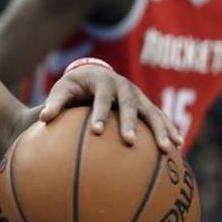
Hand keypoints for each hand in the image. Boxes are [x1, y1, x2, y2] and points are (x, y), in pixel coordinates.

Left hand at [38, 64, 182, 152]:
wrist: (95, 72)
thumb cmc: (75, 85)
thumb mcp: (62, 90)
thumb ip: (54, 103)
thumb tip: (42, 118)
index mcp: (103, 82)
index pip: (101, 99)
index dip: (99, 113)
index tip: (96, 131)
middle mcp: (124, 87)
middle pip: (129, 105)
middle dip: (130, 123)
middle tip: (129, 142)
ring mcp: (139, 95)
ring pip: (152, 112)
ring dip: (161, 129)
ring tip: (168, 148)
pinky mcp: (147, 104)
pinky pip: (161, 117)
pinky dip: (170, 129)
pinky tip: (179, 146)